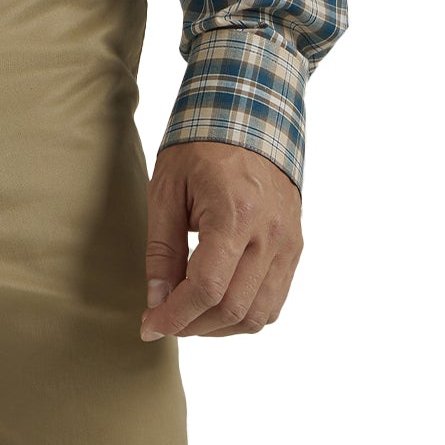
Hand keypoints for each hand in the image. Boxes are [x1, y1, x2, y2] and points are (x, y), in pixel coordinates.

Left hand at [140, 140, 302, 340]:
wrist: (249, 117)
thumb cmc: (201, 147)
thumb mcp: (166, 189)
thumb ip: (162, 249)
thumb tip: (157, 301)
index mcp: (235, 214)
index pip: (207, 288)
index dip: (175, 316)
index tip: (149, 325)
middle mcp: (270, 234)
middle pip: (233, 309)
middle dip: (193, 325)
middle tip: (163, 319)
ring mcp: (288, 243)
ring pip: (258, 314)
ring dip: (219, 327)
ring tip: (188, 314)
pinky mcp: (295, 247)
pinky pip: (274, 300)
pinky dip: (245, 314)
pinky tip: (217, 302)